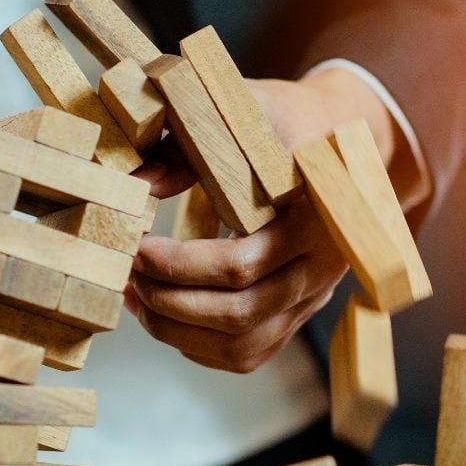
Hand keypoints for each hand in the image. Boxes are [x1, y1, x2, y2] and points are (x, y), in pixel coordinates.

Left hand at [127, 67, 396, 371]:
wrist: (337, 133)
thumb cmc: (281, 119)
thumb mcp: (239, 113)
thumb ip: (185, 148)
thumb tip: (135, 185)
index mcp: (313, 215)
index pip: (242, 263)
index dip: (180, 264)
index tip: (137, 247)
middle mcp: (322, 265)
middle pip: (241, 313)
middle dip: (169, 301)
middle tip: (128, 273)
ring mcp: (312, 294)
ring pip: (243, 344)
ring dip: (177, 330)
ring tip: (136, 298)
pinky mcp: (297, 311)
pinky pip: (249, 352)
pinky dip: (199, 346)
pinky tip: (164, 316)